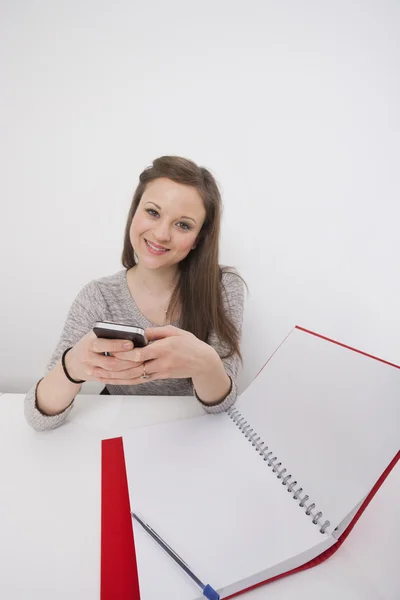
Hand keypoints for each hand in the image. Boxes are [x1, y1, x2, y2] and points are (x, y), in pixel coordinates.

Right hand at [65, 331, 142, 382]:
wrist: (74, 362)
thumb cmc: (90, 344)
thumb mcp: (96, 334)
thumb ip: (110, 331)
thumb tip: (129, 330)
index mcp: (89, 343)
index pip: (102, 344)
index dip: (117, 345)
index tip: (130, 343)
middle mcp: (88, 357)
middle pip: (109, 362)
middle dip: (127, 360)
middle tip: (141, 357)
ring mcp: (91, 370)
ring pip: (112, 373)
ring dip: (128, 369)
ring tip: (140, 364)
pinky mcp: (96, 379)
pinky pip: (112, 380)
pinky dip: (124, 377)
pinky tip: (134, 372)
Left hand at [96, 325, 215, 384]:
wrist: (203, 362)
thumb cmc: (189, 344)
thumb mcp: (174, 331)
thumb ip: (155, 332)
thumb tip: (138, 331)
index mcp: (165, 349)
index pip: (141, 354)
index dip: (124, 354)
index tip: (110, 350)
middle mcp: (161, 363)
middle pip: (133, 368)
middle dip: (113, 367)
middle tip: (96, 363)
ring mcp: (160, 372)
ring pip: (134, 377)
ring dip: (114, 376)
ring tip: (98, 374)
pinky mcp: (160, 377)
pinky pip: (139, 380)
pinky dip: (124, 380)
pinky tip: (113, 379)